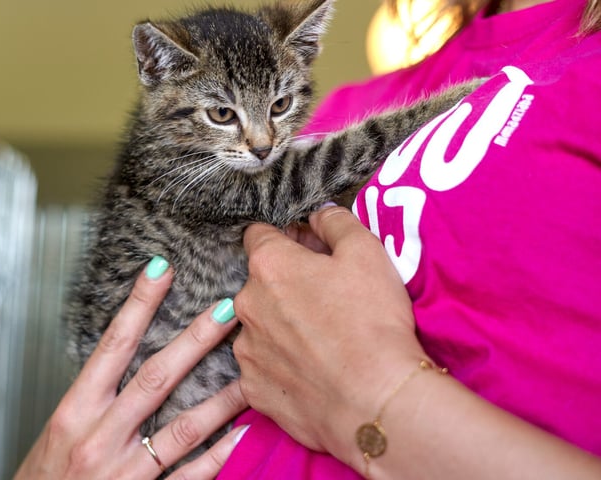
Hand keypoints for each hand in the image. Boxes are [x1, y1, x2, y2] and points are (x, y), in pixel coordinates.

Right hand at [15, 261, 247, 478]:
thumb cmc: (47, 474)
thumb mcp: (62, 427)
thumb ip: (96, 395)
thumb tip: (130, 352)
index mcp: (75, 410)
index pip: (113, 345)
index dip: (139, 305)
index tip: (161, 270)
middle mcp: (98, 436)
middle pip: (155, 378)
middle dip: (195, 340)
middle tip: (227, 309)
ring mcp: (123, 470)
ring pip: (183, 427)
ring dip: (221, 397)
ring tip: (250, 369)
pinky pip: (190, 475)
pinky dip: (219, 454)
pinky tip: (244, 433)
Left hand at [233, 206, 426, 456]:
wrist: (373, 403)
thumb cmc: (372, 322)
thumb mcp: (367, 253)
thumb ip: (336, 223)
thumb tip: (318, 215)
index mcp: (269, 265)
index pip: (259, 235)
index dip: (287, 239)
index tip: (309, 252)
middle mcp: (246, 304)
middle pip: (259, 282)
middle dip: (285, 285)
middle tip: (325, 300)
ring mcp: (246, 350)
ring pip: (260, 326)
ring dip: (281, 327)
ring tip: (321, 343)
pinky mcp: (253, 389)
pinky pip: (263, 368)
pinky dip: (282, 366)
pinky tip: (312, 372)